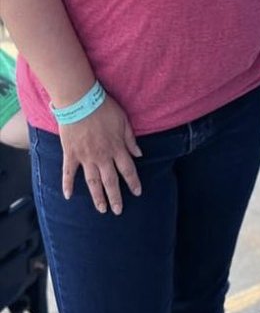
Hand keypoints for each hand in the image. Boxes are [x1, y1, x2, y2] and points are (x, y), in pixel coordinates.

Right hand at [59, 94, 142, 214]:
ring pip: (93, 182)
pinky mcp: (71, 154)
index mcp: (116, 148)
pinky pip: (68, 173)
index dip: (133, 182)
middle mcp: (102, 156)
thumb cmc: (103, 108)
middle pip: (111, 181)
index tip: (137, 193)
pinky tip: (68, 196)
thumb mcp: (124, 120)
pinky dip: (67, 185)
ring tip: (101, 209)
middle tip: (118, 211)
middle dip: (115, 197)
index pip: (128, 170)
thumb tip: (139, 154)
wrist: (80, 101)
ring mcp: (85, 157)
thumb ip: (130, 139)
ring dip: (97, 197)